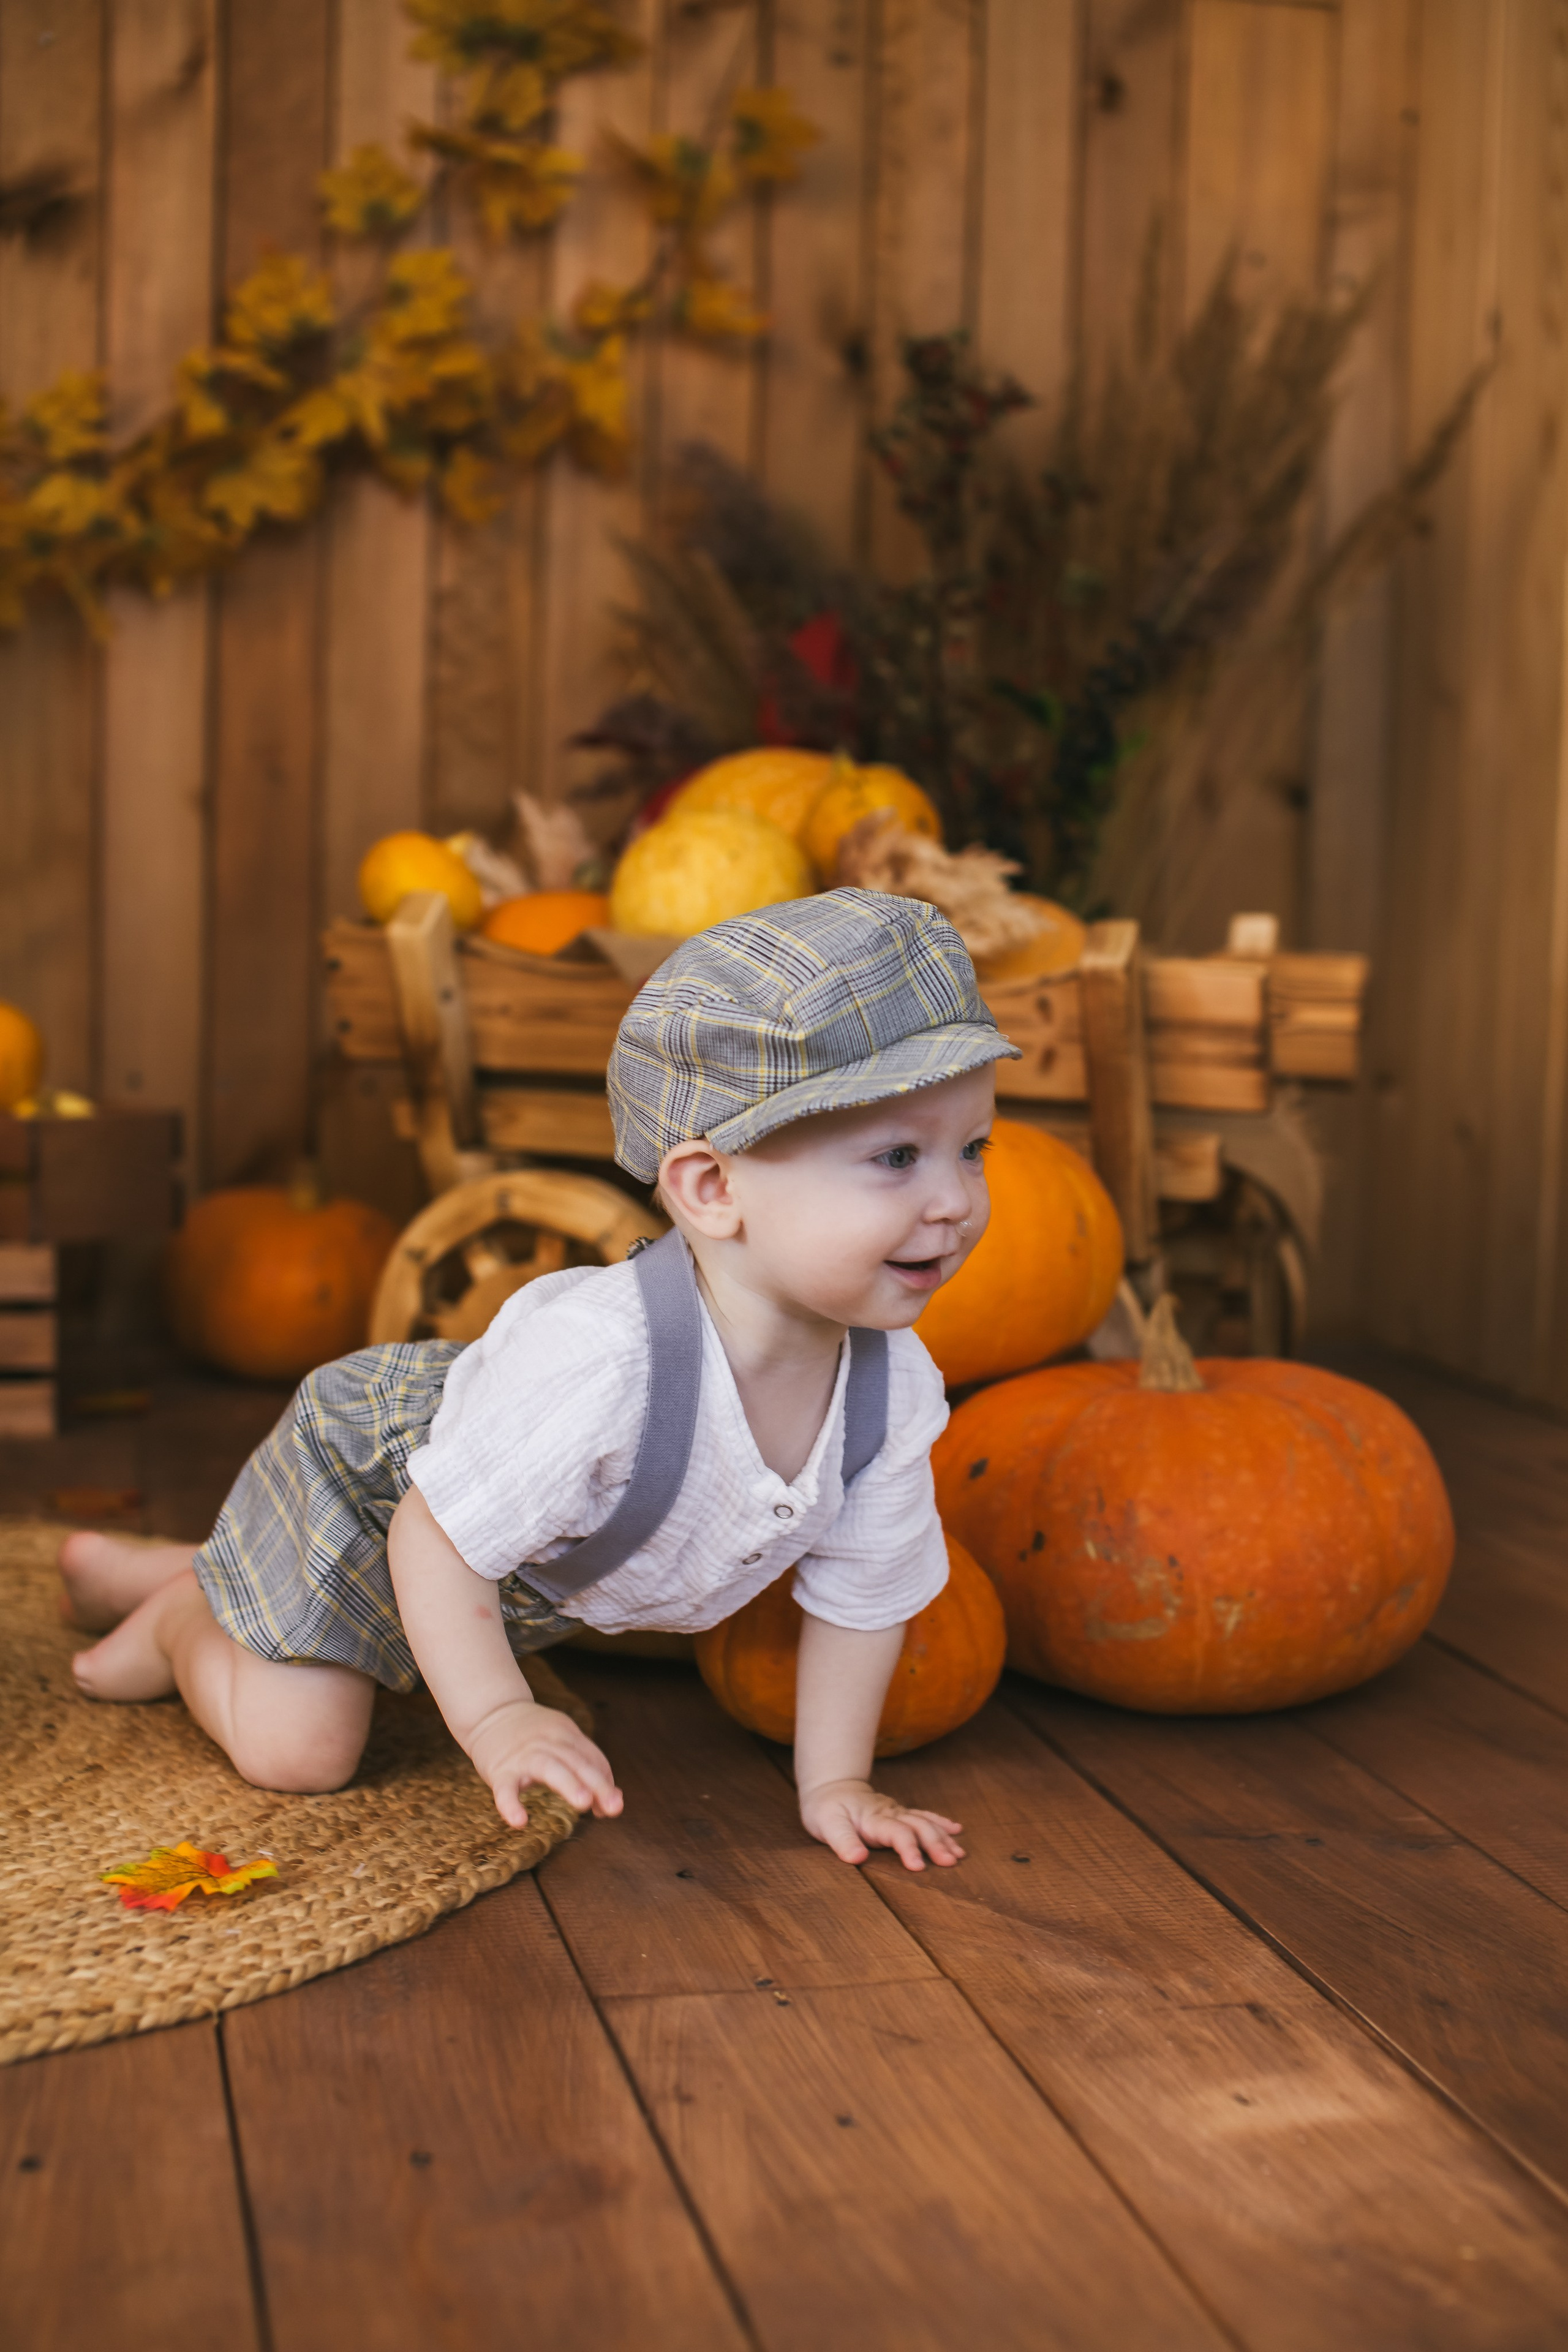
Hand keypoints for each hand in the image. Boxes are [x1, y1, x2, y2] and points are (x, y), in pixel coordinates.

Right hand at [467, 1697, 623, 1829]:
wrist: (489, 1712)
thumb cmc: (532, 1736)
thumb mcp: (561, 1741)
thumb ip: (584, 1768)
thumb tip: (607, 1806)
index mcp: (566, 1734)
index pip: (592, 1758)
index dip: (605, 1783)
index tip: (613, 1806)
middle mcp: (548, 1741)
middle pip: (577, 1761)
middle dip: (598, 1784)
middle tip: (615, 1807)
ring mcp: (523, 1755)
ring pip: (549, 1767)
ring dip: (569, 1784)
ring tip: (584, 1803)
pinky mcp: (500, 1770)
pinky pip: (505, 1789)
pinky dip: (511, 1805)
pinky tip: (520, 1821)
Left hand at [799, 1776, 963, 1870]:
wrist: (831, 1787)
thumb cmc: (826, 1808)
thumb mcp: (826, 1824)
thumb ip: (842, 1841)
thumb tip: (857, 1858)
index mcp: (874, 1819)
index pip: (897, 1833)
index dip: (908, 1849)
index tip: (918, 1867)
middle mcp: (890, 1813)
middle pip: (919, 1826)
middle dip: (936, 1844)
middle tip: (950, 1862)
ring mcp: (897, 1812)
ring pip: (926, 1822)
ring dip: (943, 1837)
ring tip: (959, 1854)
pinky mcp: (899, 1813)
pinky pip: (924, 1815)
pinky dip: (941, 1823)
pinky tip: (957, 1830)